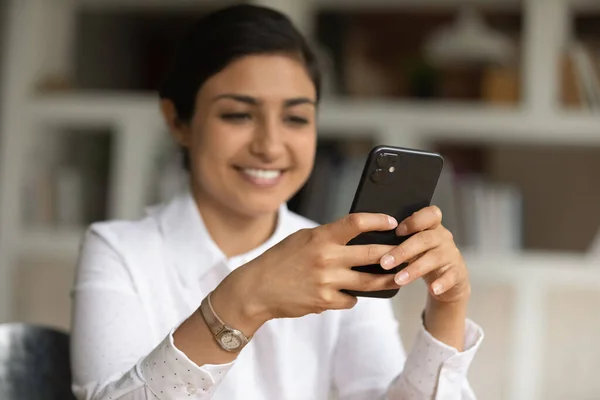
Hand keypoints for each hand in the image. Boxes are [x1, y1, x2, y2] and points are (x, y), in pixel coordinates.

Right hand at [216, 213, 400, 331]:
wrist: (257, 289)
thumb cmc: (280, 260)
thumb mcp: (302, 239)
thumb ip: (328, 236)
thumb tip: (356, 235)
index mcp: (321, 237)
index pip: (357, 223)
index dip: (379, 221)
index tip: (392, 222)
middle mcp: (327, 258)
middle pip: (373, 255)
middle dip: (395, 254)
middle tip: (408, 253)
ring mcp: (327, 282)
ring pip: (370, 282)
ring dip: (386, 280)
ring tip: (396, 277)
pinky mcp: (325, 302)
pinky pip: (351, 299)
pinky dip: (353, 296)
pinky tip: (350, 292)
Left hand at [379, 206, 469, 303]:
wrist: (449, 279)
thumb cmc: (424, 256)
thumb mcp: (414, 245)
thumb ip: (400, 240)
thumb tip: (371, 244)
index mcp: (431, 226)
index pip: (429, 214)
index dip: (414, 221)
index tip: (396, 231)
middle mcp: (442, 237)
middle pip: (424, 239)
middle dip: (402, 251)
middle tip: (385, 262)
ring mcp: (451, 254)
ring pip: (433, 258)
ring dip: (414, 269)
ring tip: (399, 279)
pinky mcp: (457, 272)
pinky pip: (450, 276)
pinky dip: (442, 283)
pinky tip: (433, 289)